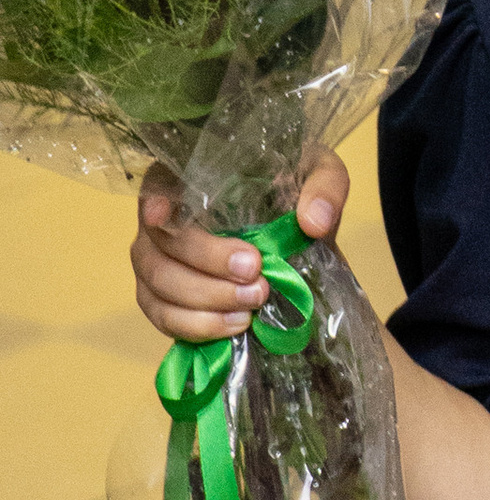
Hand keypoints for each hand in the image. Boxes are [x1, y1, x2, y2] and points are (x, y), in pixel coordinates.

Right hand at [132, 150, 349, 341]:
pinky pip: (165, 320)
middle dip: (208, 265)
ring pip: (159, 289)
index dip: (154, 204)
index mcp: (190, 177)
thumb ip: (325, 187)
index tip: (163, 217)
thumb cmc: (295, 191)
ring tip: (253, 303)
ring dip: (206, 301)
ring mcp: (156, 264)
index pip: (155, 186)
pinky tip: (237, 323)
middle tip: (256, 274)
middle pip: (163, 247)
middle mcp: (161, 221)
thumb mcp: (320, 173)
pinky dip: (199, 326)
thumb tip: (314, 222)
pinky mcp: (163, 301)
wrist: (295, 236)